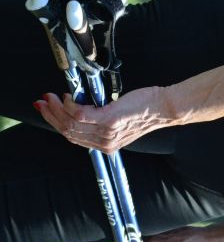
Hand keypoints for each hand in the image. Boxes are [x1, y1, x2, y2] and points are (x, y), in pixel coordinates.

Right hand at [33, 86, 170, 152]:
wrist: (162, 108)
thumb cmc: (143, 111)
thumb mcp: (119, 122)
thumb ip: (100, 121)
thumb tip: (77, 108)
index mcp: (106, 145)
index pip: (72, 137)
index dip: (56, 123)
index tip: (46, 109)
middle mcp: (105, 142)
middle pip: (68, 130)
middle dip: (51, 114)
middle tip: (43, 101)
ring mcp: (106, 132)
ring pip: (70, 122)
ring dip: (57, 108)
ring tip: (52, 96)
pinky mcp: (109, 120)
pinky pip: (79, 114)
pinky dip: (70, 104)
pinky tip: (69, 96)